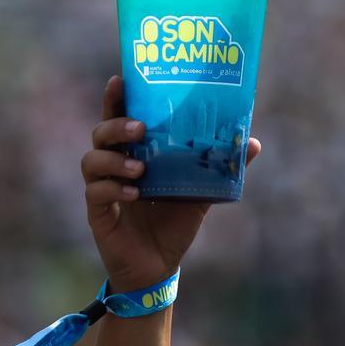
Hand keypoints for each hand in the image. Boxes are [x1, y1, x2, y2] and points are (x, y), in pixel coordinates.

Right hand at [81, 76, 261, 292]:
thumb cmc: (174, 222)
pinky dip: (113, 189)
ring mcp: (101, 188)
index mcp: (133, 152)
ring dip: (115, 159)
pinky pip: (96, 193)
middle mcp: (113, 165)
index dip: (115, 98)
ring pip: (92, 161)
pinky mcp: (98, 213)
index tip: (120, 79)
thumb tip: (252, 142)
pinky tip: (134, 193)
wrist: (159, 266)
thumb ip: (219, 166)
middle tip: (141, 127)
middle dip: (116, 125)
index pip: (118, 118)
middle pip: (100, 133)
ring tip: (141, 167)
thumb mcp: (201, 191)